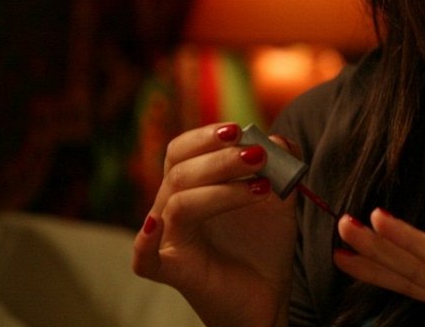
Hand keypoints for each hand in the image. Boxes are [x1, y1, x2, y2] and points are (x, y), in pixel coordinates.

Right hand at [132, 123, 297, 326]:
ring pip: (178, 204)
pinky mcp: (173, 270)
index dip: (206, 136)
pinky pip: (144, 258)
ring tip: (262, 188)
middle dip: (220, 159)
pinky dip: (144, 242)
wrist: (268, 294)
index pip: (182, 150)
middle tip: (257, 156)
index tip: (238, 130)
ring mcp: (170, 239)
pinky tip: (157, 224)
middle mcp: (172, 208)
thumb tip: (276, 139)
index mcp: (191, 186)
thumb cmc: (264, 243)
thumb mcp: (279, 198)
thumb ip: (280, 167)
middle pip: (180, 172)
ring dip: (221, 190)